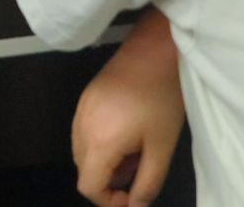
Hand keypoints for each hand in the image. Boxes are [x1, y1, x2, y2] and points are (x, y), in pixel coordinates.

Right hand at [73, 14, 184, 206]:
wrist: (155, 52)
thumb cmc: (161, 95)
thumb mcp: (162, 148)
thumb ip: (148, 183)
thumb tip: (137, 203)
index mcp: (101, 141)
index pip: (88, 186)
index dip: (109, 200)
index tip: (131, 196)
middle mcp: (83, 126)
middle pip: (84, 171)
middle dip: (110, 180)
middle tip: (138, 168)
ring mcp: (82, 110)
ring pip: (83, 151)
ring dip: (105, 161)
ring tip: (135, 148)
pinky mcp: (86, 98)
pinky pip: (84, 131)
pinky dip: (101, 142)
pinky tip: (126, 130)